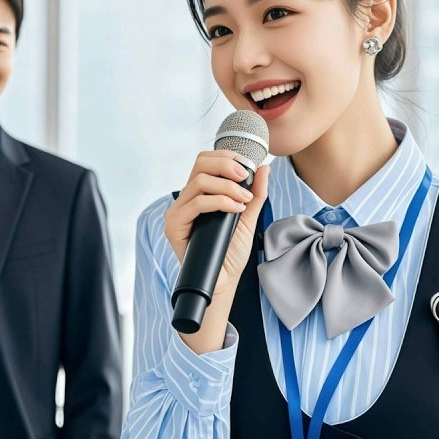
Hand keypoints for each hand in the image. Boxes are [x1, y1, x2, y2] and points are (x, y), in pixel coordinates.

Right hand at [164, 151, 270, 293]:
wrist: (224, 281)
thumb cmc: (232, 252)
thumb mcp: (248, 217)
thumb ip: (255, 193)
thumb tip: (264, 167)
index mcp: (198, 194)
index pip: (205, 161)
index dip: (226, 157)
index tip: (247, 166)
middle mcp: (185, 200)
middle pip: (199, 163)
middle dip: (226, 165)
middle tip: (245, 177)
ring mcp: (177, 212)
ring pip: (200, 182)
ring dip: (228, 187)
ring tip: (244, 201)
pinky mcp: (174, 226)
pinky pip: (196, 203)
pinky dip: (219, 202)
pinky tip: (235, 210)